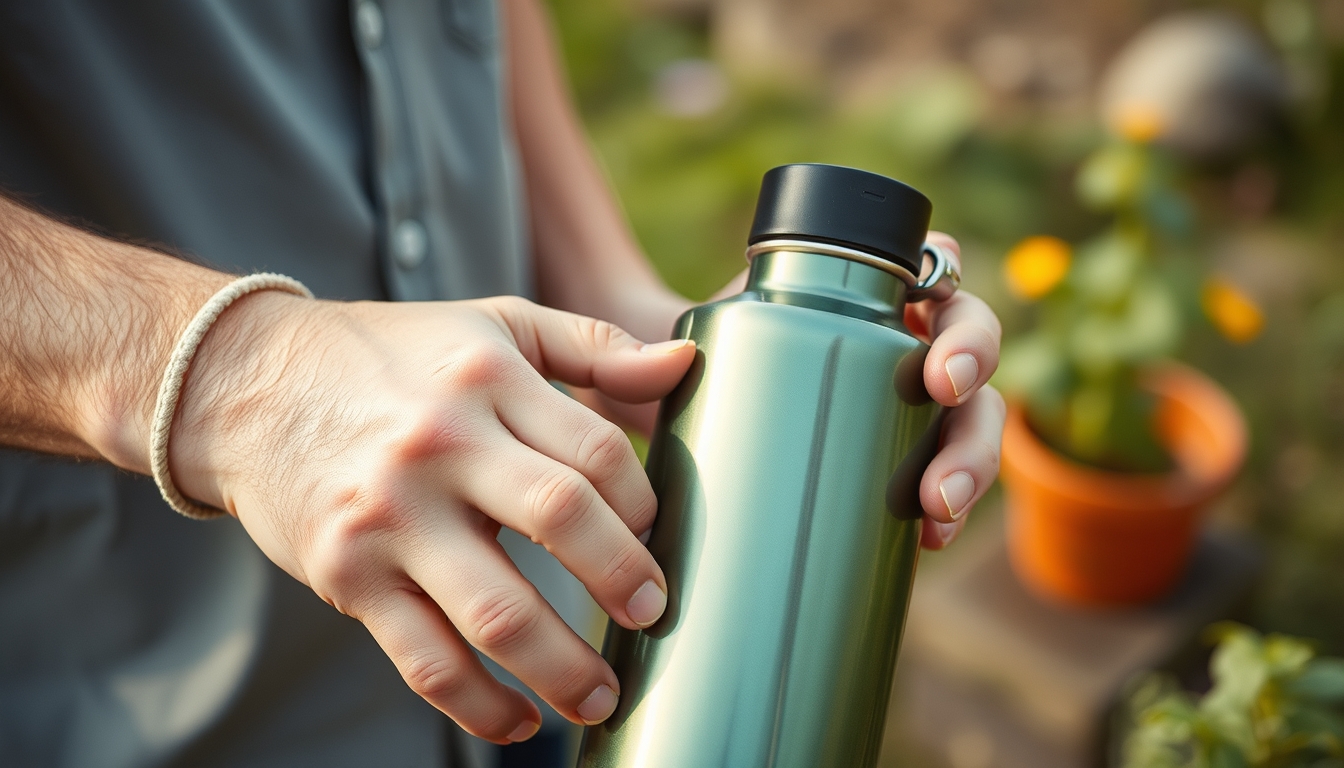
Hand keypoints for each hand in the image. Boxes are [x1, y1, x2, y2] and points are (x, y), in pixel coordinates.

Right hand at [169, 294, 696, 743]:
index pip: (596, 451)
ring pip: (498, 612)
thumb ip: (592, 346)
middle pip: (561, 520)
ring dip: (564, 669)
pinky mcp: (349, 575)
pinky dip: (481, 707)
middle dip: (625, 579)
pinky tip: (521, 720)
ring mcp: (391, 517)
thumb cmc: (390, 357)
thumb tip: (686, 364)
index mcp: (487, 378)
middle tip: (655, 614)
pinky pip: (427, 661)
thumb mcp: (493, 325)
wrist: (249, 386)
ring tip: (603, 696)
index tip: (653, 532)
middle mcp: (440, 445)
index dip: (643, 502)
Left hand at [597, 232, 1003, 549]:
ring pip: (967, 425)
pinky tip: (927, 543)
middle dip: (973, 428)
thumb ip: (647, 348)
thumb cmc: (675, 359)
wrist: (659, 405)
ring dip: (971, 473)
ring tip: (936, 520)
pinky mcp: (886, 455)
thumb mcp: (665, 343)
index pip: (944, 284)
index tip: (939, 379)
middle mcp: (893, 337)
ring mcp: (897, 399)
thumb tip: (674, 362)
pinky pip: (939, 474)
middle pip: (971, 368)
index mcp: (863, 288)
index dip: (964, 330)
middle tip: (938, 483)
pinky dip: (947, 508)